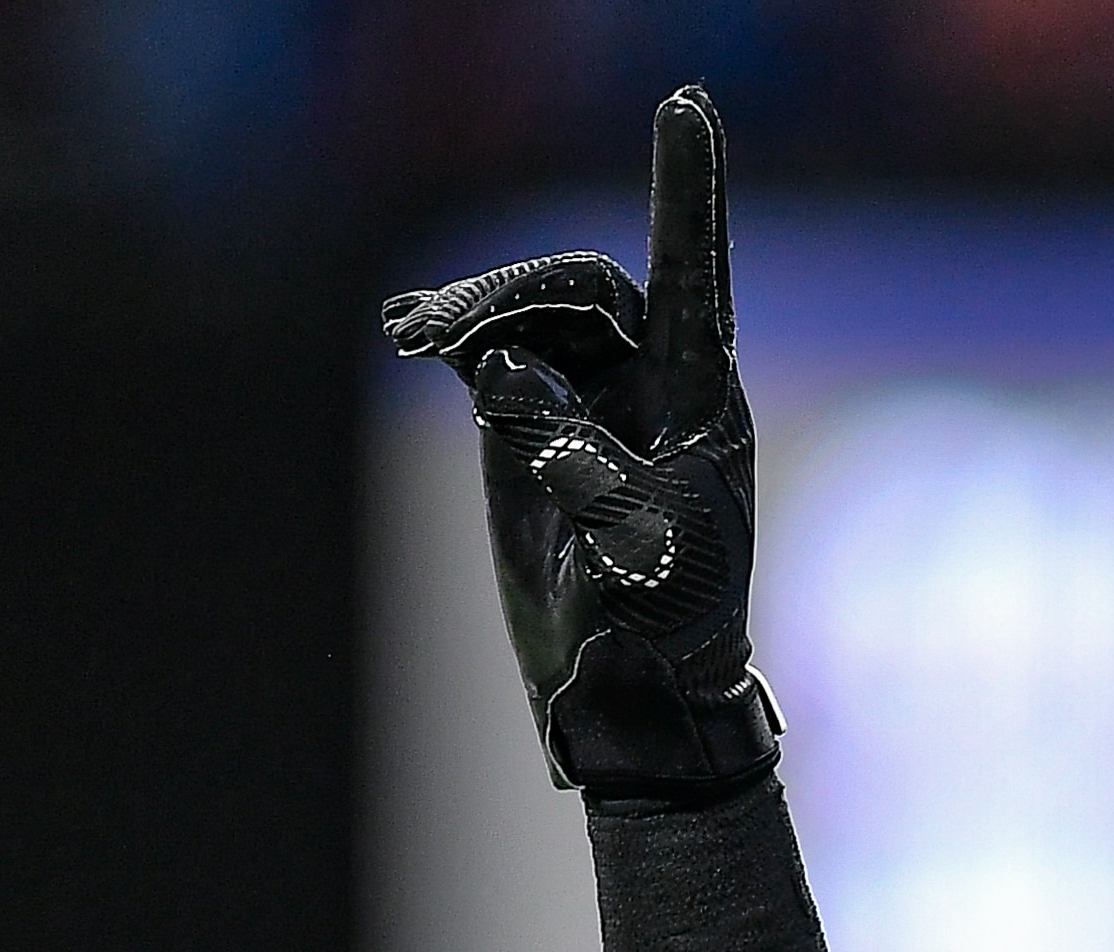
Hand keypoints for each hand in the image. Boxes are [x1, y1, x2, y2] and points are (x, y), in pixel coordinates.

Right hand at [380, 86, 778, 801]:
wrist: (630, 686)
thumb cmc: (664, 623)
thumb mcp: (636, 552)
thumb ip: (581, 465)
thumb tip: (515, 386)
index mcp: (702, 399)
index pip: (693, 274)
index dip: (687, 190)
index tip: (686, 104)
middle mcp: (650, 380)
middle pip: (580, 286)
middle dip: (510, 292)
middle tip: (436, 334)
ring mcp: (588, 394)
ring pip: (527, 314)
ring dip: (471, 315)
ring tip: (417, 339)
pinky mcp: (531, 419)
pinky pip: (489, 349)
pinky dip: (452, 332)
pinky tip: (411, 331)